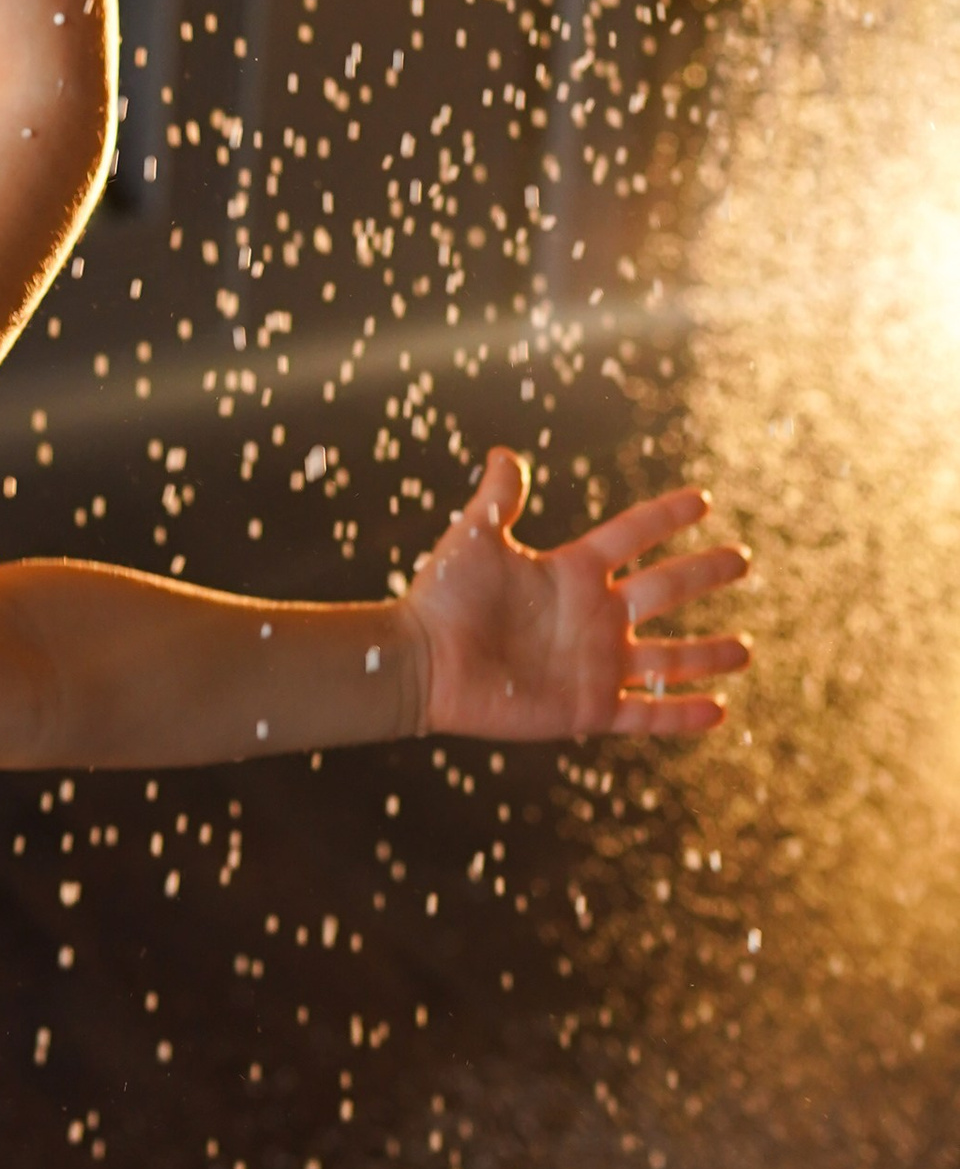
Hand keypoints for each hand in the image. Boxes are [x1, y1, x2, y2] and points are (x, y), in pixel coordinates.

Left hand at [401, 451, 748, 745]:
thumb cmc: (442, 597)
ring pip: (667, 658)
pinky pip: (646, 714)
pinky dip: (683, 714)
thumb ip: (498, 500)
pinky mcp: (587, 708)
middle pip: (663, 591)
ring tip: (746, 649)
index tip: (704, 499)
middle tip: (742, 560)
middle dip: (703, 574)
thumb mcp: (474, 537)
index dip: (666, 517)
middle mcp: (593, 616)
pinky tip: (719, 712)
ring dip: (707, 653)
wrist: (421, 662)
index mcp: (572, 572)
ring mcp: (595, 664)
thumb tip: (507, 454)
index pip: (632, 536)